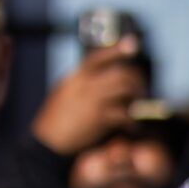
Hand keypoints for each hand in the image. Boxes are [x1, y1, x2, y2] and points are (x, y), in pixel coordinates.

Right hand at [31, 41, 147, 156]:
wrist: (47, 143)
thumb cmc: (56, 120)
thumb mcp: (64, 94)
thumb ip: (80, 83)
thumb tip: (98, 75)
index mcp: (75, 78)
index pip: (97, 57)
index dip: (117, 50)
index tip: (133, 44)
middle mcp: (85, 85)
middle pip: (120, 73)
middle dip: (136, 81)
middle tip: (141, 91)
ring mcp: (92, 100)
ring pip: (126, 88)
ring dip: (137, 98)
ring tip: (137, 108)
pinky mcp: (99, 118)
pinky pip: (125, 114)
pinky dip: (132, 121)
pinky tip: (132, 127)